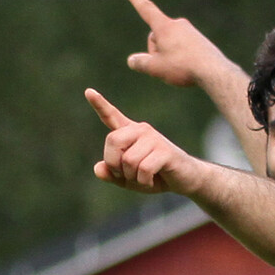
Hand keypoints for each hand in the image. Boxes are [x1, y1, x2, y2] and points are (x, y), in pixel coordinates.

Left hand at [85, 88, 200, 194]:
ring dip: (132, 177)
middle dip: (114, 164)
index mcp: (130, 133)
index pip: (112, 116)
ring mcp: (154, 138)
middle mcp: (141, 130)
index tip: (89, 92)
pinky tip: (152, 181)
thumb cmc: (155, 177)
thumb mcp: (128, 179)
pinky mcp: (165, 151)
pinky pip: (143, 169)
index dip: (100, 105)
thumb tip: (98, 169)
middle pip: (113, 140)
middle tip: (125, 175)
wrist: (185, 180)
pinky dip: (144, 182)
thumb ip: (111, 174)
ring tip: (143, 179)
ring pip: (128, 160)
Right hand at [124, 0, 227, 87]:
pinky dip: (183, 58)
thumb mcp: (156, 68)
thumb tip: (133, 61)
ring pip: (171, 44)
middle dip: (156, 51)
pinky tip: (191, 68)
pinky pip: (184, 49)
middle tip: (167, 66)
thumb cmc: (183, 67)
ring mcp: (191, 32)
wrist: (214, 71)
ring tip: (182, 68)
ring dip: (170, 56)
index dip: (136, 0)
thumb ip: (141, 63)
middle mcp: (178, 24)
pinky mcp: (201, 41)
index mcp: (165, 27)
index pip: (146, 10)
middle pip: (158, 37)